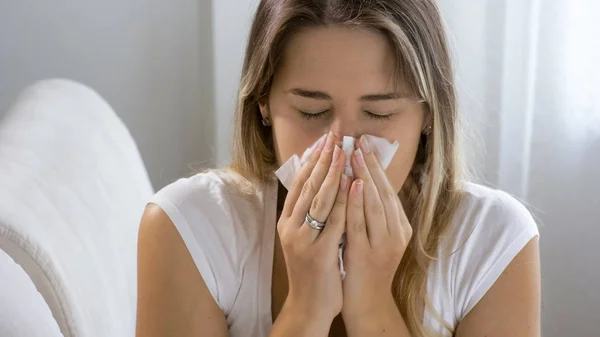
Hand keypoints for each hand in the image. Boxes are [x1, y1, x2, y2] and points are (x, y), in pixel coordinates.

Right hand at [275, 132, 349, 329]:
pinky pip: (333, 221)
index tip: (324, 139)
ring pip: (319, 199)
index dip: (312, 159)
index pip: (299, 183)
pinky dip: (343, 200)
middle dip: (322, 158)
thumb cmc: (311, 269)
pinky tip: (352, 183)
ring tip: (343, 150)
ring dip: (332, 172)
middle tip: (334, 135)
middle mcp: (290, 227)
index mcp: (286, 221)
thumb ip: (309, 212)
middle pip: (307, 186)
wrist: (308, 305)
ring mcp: (303, 240)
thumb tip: (320, 182)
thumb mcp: (304, 237)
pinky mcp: (319, 253)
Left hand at [341, 135, 412, 318]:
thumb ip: (371, 211)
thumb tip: (361, 179)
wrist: (367, 302)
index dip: (377, 165)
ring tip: (356, 154)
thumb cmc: (366, 266)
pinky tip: (353, 184)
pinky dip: (357, 202)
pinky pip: (362, 223)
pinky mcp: (369, 254)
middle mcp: (397, 233)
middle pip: (384, 191)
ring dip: (366, 176)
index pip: (388, 189)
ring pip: (376, 203)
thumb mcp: (374, 235)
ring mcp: (384, 244)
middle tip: (360, 140)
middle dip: (372, 164)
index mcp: (400, 226)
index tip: (365, 144)